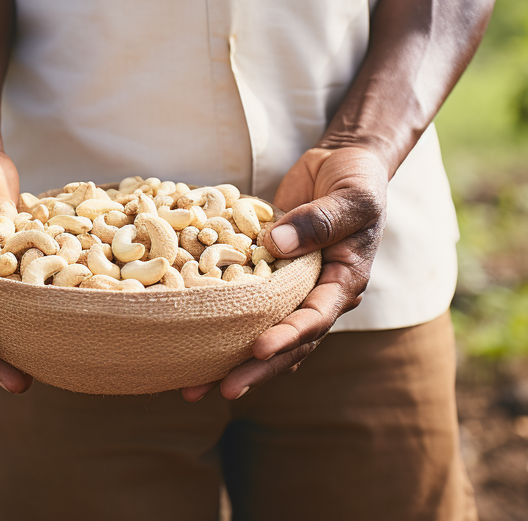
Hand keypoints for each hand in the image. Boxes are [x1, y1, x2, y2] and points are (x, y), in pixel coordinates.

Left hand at [181, 146, 387, 401]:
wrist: (344, 164)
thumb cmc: (357, 180)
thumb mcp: (352, 198)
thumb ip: (319, 220)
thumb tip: (275, 244)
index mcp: (345, 281)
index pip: (316, 318)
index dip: (288, 336)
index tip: (258, 350)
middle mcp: (318, 291)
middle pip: (288, 340)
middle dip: (256, 367)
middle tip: (221, 389)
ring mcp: (292, 284)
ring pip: (263, 327)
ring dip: (234, 356)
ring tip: (197, 384)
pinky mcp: (269, 268)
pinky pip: (246, 297)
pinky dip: (225, 317)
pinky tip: (194, 338)